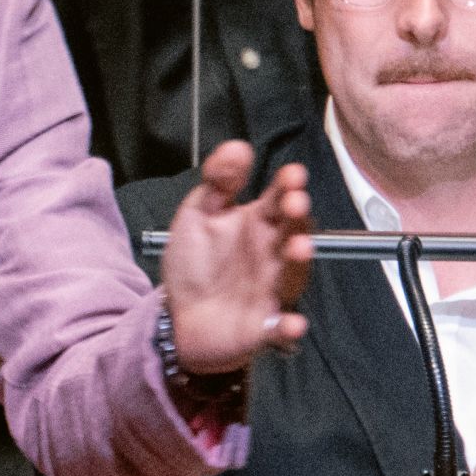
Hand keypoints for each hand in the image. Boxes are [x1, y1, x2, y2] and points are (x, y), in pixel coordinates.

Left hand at [157, 143, 313, 376]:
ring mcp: (270, 290)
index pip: (279, 199)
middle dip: (297, 218)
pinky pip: (280, 327)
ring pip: (293, 275)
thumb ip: (217, 181)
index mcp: (257, 225)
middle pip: (293, 233)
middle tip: (294, 202)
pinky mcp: (263, 326)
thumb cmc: (194, 266)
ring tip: (298, 246)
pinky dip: (288, 326)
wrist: (176, 318)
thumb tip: (237, 147)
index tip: (292, 175)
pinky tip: (290, 323)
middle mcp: (270, 255)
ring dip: (299, 262)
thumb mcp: (198, 215)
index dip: (288, 185)